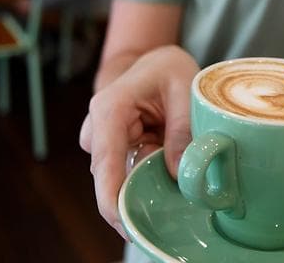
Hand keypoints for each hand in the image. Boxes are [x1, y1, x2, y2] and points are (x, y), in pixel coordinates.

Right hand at [79, 46, 199, 237]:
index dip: (111, 198)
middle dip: (140, 185)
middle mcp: (98, 126)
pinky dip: (148, 166)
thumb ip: (182, 130)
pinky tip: (161, 144)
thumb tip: (179, 174)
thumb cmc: (168, 69)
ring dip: (148, 171)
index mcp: (110, 108)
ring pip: (121, 175)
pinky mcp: (112, 150)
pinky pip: (129, 170)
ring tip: (169, 139)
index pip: (106, 162)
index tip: (124, 223)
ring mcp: (101, 140)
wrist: (156, 61)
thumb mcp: (185, 89)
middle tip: (175, 167)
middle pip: (110, 177)